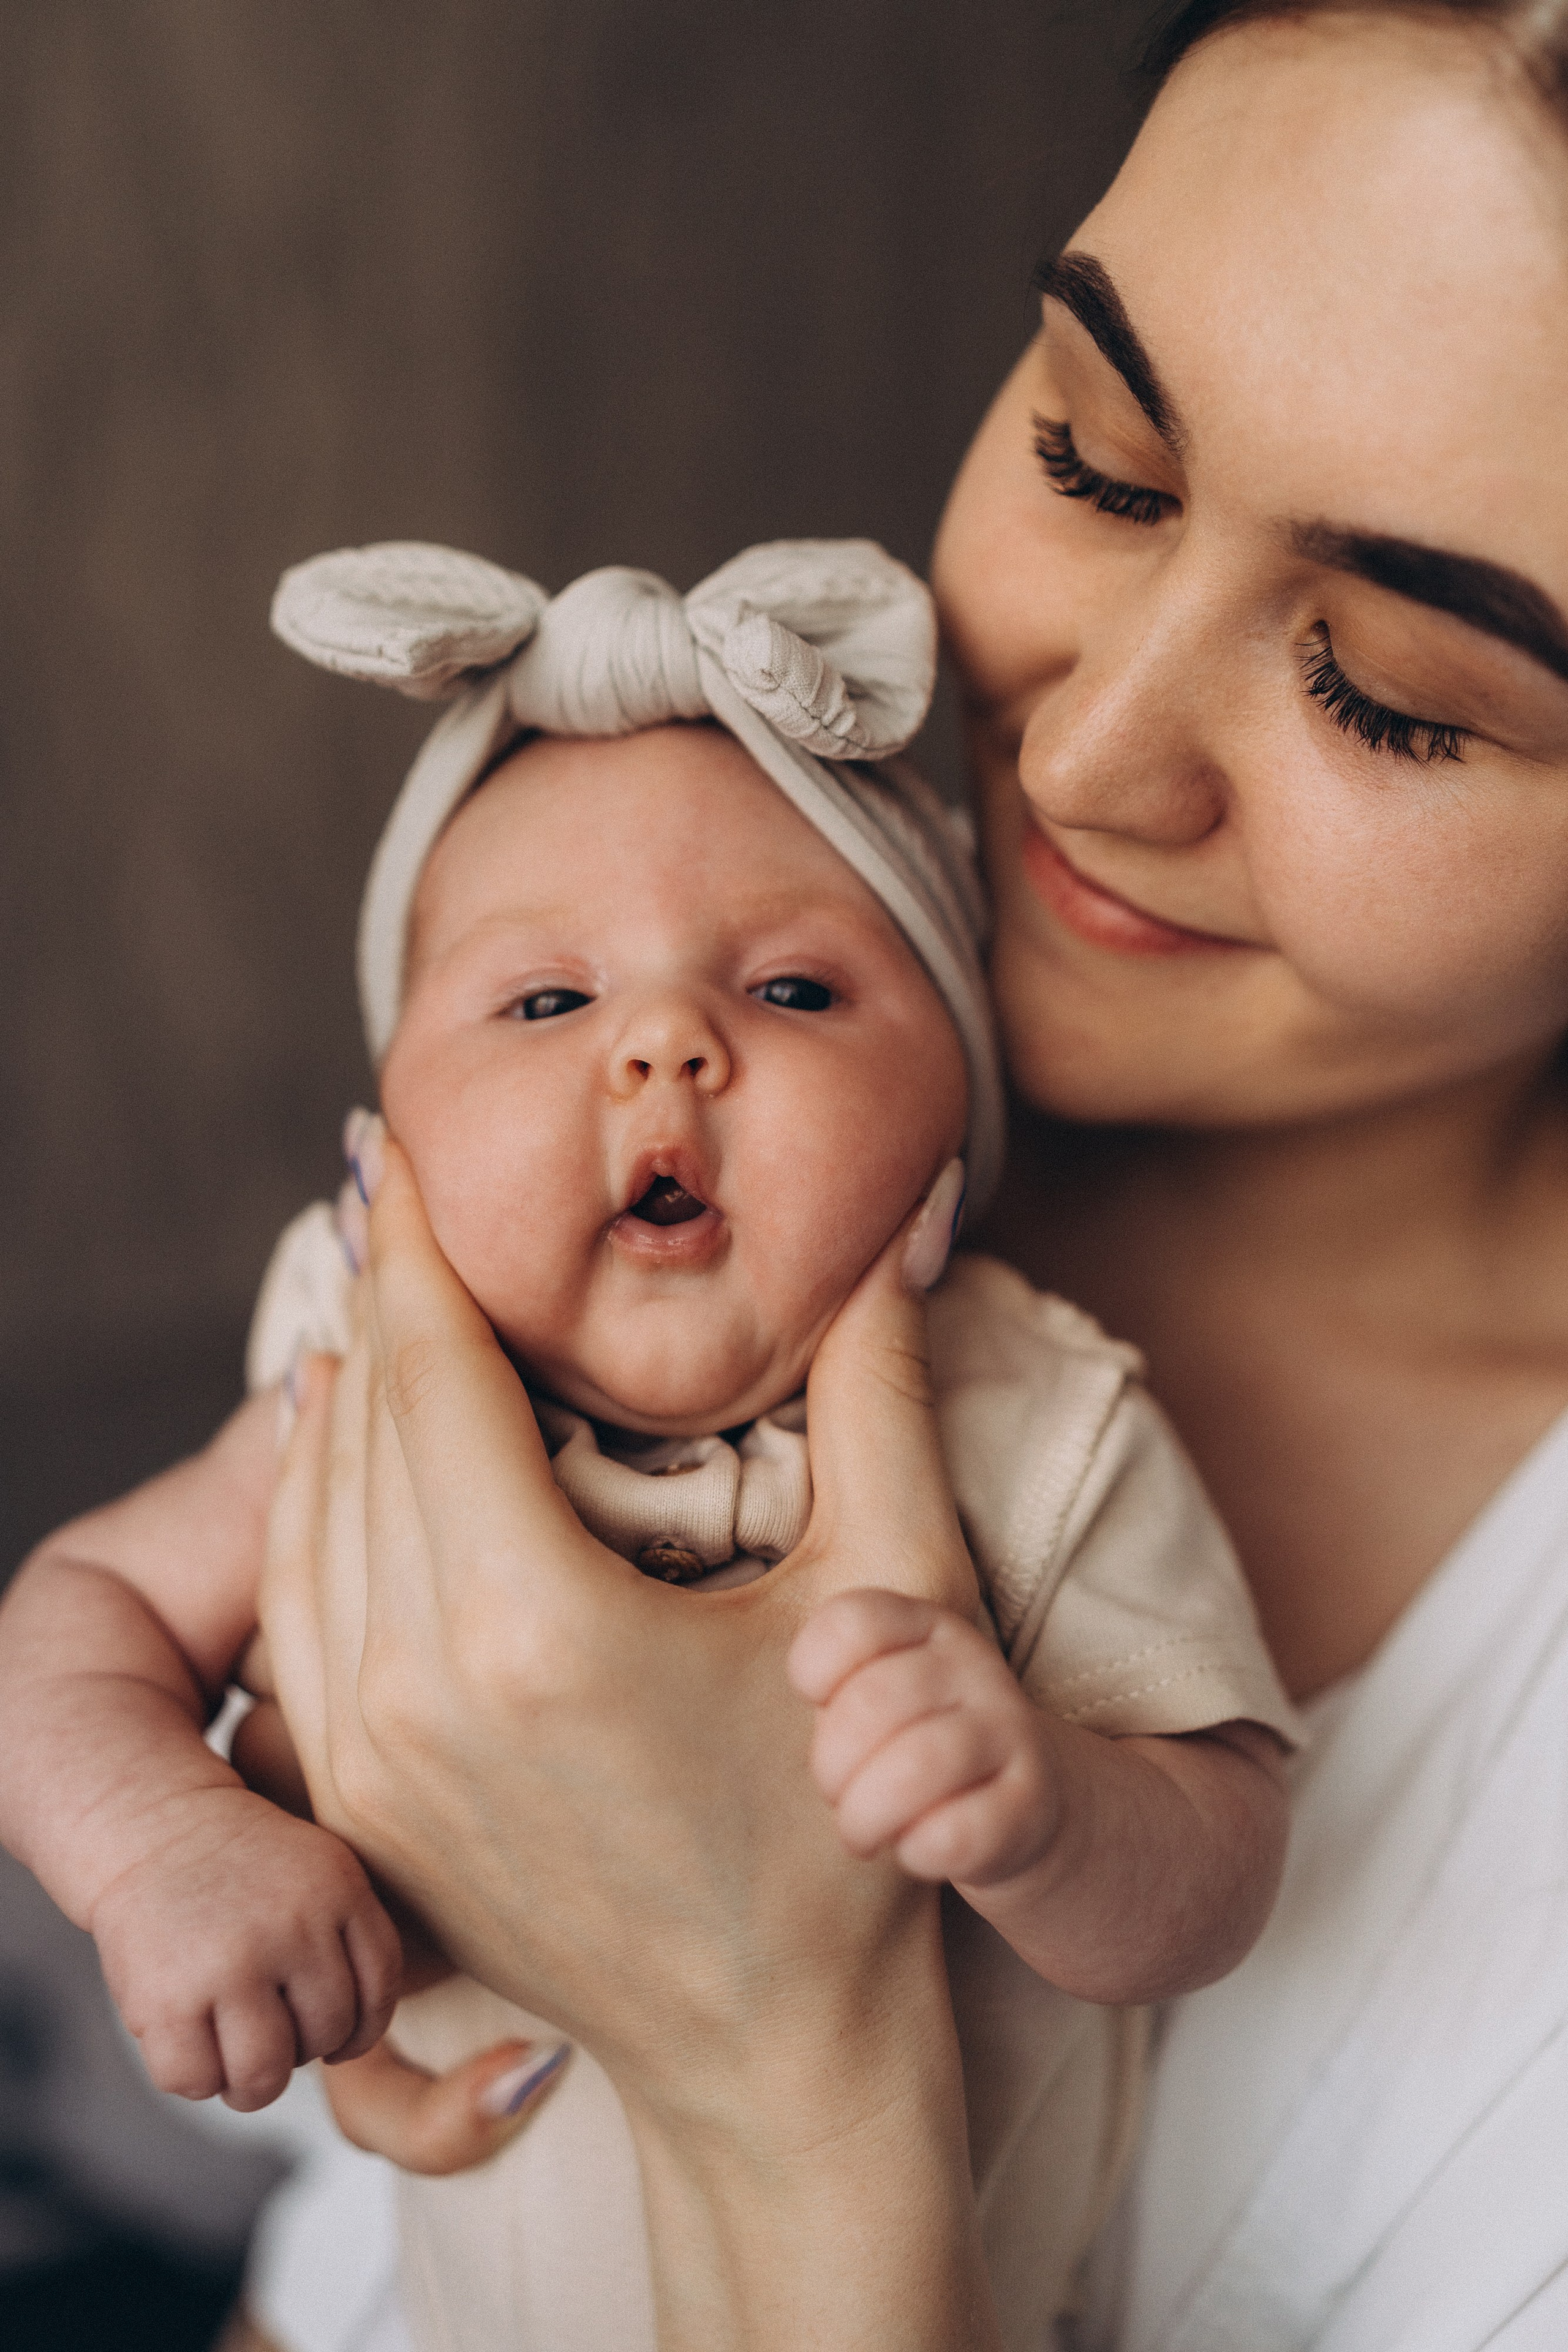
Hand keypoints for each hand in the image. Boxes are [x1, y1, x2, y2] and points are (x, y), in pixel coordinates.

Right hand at [89, 1788, 400, 2110]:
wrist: (155, 1823)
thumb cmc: (243, 1865)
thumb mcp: (318, 1870)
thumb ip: (348, 1939)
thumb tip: (354, 2045)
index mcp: (338, 1890)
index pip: (379, 1989)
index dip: (362, 2031)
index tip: (338, 2040)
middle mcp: (291, 1927)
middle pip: (325, 2035)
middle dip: (302, 2051)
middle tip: (274, 2035)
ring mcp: (228, 1965)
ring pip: (264, 2074)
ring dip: (253, 2084)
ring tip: (238, 2061)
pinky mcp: (166, 1999)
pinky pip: (196, 2081)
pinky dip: (196, 2080)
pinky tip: (192, 2045)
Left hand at [259, 1138, 1000, 2349]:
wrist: (769, 2053)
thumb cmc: (845, 1825)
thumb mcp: (892, 1590)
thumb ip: (882, 1389)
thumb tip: (907, 1221)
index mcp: (535, 1620)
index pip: (439, 1368)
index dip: (418, 1242)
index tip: (402, 1143)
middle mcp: (418, 1686)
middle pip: (364, 1425)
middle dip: (376, 1289)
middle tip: (387, 1186)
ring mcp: (367, 1756)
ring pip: (311, 1514)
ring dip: (336, 1390)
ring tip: (367, 1289)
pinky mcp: (357, 1801)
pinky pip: (300, 1608)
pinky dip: (310, 1504)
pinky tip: (340, 1439)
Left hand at [790, 1591, 1063, 1894]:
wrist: (1024, 1807)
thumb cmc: (918, 1748)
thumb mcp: (879, 1703)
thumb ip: (840, 1694)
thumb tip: (819, 1724)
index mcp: (927, 1628)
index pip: (855, 1620)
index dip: (812, 1667)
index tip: (816, 1704)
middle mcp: (974, 1667)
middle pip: (873, 1701)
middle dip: (831, 1765)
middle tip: (836, 1794)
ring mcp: (1010, 1731)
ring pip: (917, 1765)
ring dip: (864, 1814)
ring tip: (861, 1833)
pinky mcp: (1032, 1804)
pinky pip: (957, 1832)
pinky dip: (915, 1850)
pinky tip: (913, 1850)